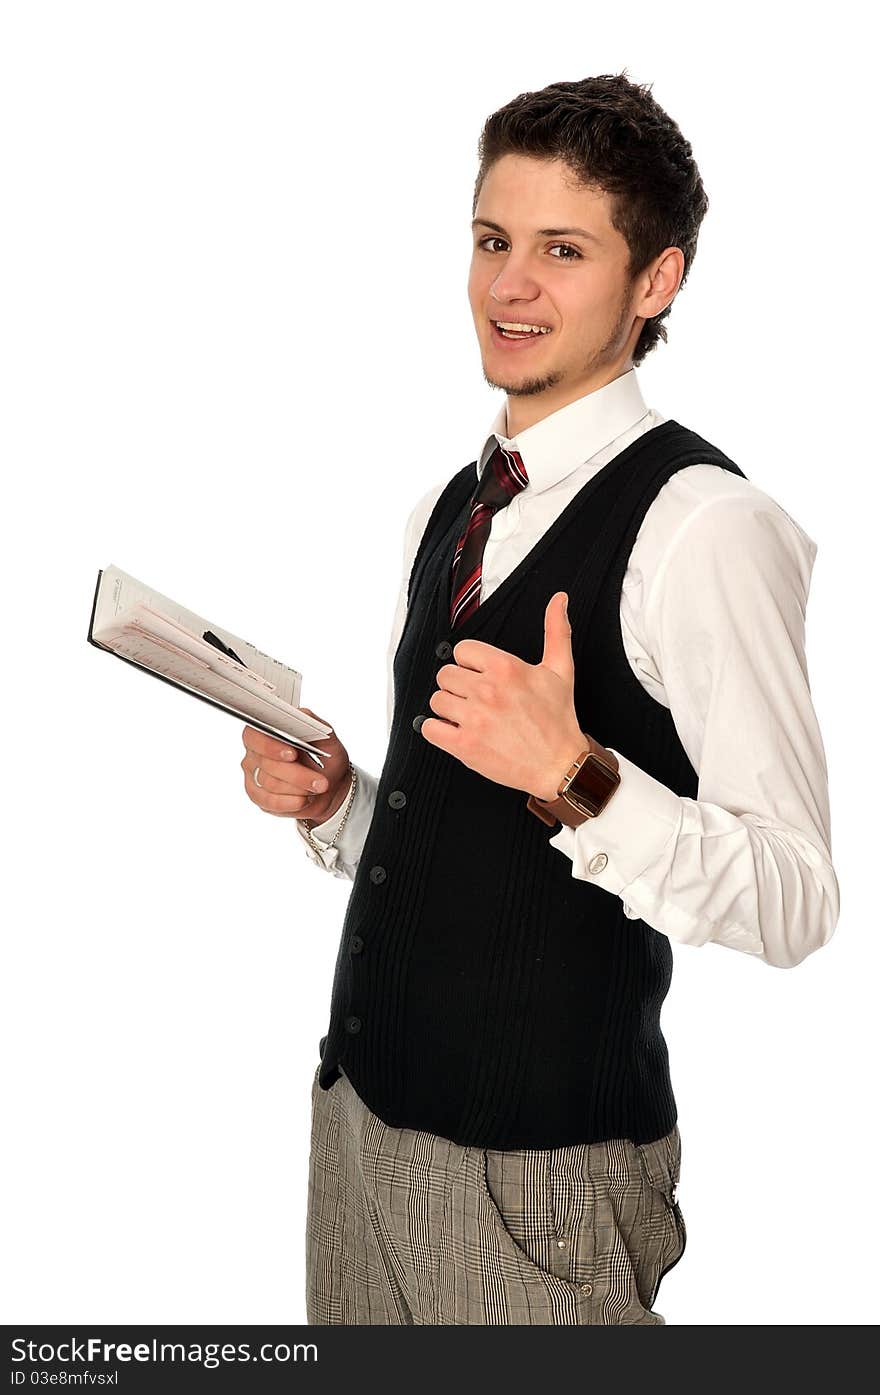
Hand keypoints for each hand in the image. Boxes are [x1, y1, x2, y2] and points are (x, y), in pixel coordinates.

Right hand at [241, 707, 351, 821]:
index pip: (255, 735)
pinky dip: (290, 802)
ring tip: (318, 788)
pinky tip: (304, 800)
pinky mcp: (258, 796)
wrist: (330, 785)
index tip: (292, 754)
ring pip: (271, 784)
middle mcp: (255, 752)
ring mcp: (254, 775)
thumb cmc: (325, 758)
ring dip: (299, 788)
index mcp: (266, 730)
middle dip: (297, 774)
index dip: (271, 746)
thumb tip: (301, 714)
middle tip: (321, 781)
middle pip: (267, 764)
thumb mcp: (326, 738)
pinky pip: (269, 801)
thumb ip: (313, 722)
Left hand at [419, 591, 586, 801]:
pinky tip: (454, 730)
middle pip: (445, 675)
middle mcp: (486, 691)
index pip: (462, 651)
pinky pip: (429, 729)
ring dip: (448, 708)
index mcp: (505, 668)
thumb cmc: (559, 720)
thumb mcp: (560, 670)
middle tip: (475, 697)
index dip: (470, 663)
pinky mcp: (464, 745)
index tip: (481, 675)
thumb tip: (559, 600)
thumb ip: (556, 630)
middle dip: (458, 685)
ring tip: (468, 715)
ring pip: (436, 700)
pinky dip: (436, 730)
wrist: (559, 765)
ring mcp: (473, 719)